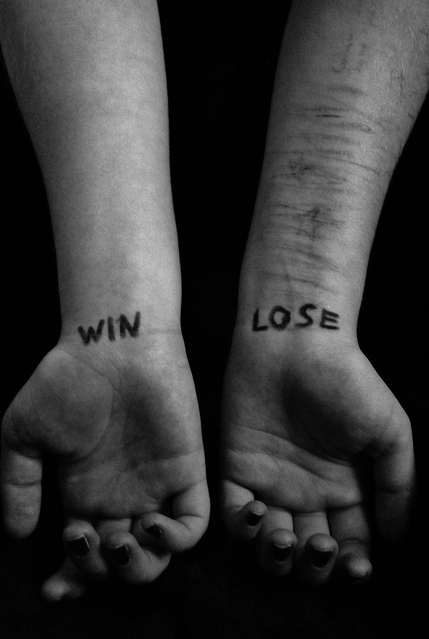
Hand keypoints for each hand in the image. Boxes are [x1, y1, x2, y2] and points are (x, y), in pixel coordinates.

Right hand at [1, 334, 208, 599]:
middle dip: (101, 574)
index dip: (71, 579)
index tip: (53, 589)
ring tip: (116, 539)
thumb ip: (18, 485)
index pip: (83, 553)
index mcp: (85, 493)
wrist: (112, 343)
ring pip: (157, 554)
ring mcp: (155, 485)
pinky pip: (194, 524)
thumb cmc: (67, 380)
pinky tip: (150, 524)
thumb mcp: (24, 434)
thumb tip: (17, 534)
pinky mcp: (186, 470)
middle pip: (120, 563)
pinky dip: (176, 540)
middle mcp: (122, 496)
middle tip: (86, 544)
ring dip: (136, 566)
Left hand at [222, 336, 414, 582]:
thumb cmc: (348, 383)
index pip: (350, 543)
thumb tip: (396, 540)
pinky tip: (261, 514)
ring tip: (288, 540)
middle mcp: (307, 492)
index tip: (356, 566)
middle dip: (315, 567)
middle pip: (308, 553)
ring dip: (276, 558)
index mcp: (345, 488)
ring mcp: (270, 482)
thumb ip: (399, 486)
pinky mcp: (236, 468)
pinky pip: (234, 515)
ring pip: (268, 544)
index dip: (352, 565)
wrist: (297, 343)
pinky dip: (243, 529)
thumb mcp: (391, 433)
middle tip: (320, 549)